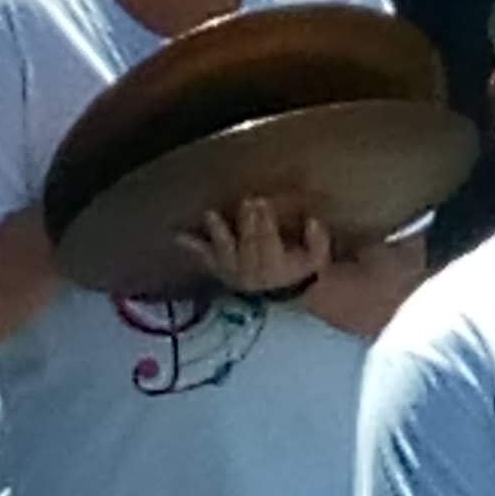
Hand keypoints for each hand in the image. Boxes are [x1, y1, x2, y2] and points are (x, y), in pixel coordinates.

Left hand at [185, 198, 328, 299]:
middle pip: (248, 244)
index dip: (266, 222)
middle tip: (247, 201)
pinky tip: (175, 234)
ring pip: (225, 251)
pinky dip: (191, 246)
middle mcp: (251, 272)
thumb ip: (318, 241)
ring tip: (211, 215)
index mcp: (276, 267)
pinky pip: (205, 259)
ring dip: (219, 233)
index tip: (263, 201)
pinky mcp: (219, 269)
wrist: (283, 294)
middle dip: (248, 222)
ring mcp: (232, 271)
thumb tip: (313, 220)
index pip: (270, 242)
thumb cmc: (301, 269)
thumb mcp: (318, 259)